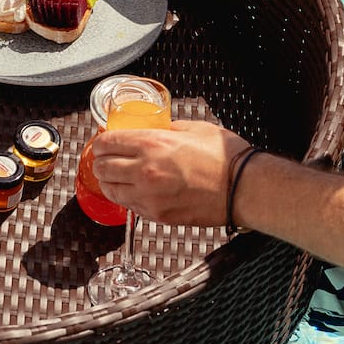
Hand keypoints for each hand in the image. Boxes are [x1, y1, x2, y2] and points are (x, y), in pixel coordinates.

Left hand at [90, 119, 248, 227]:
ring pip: (110, 190)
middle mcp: (144, 171)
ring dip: (109, 181)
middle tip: (105, 159)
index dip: (101, 142)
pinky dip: (126, 198)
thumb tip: (155, 128)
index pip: (107, 143)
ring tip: (114, 177)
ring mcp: (149, 196)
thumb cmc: (225, 158)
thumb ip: (167, 128)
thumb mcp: (192, 128)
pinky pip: (129, 206)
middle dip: (100, 162)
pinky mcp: (158, 215)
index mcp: (151, 144)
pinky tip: (133, 191)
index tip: (103, 142)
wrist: (244, 189)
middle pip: (102, 167)